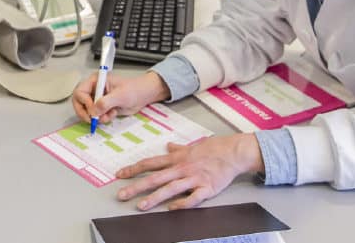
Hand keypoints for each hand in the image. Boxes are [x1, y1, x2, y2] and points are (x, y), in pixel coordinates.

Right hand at [72, 71, 169, 124]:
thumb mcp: (120, 95)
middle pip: (79, 103)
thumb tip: (93, 111)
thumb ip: (105, 102)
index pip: (80, 92)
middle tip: (92, 120)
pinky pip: (97, 116)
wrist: (144, 95)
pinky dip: (103, 119)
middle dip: (85, 113)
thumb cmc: (134, 89)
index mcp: (96, 81)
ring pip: (87, 111)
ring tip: (109, 115)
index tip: (93, 110)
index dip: (85, 103)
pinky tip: (113, 114)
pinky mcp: (103, 108)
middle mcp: (95, 90)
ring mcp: (98, 99)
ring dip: (97, 117)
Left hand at [115, 133, 262, 210]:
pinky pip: (193, 198)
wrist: (234, 152)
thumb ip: (178, 149)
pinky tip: (172, 209)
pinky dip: (182, 203)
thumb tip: (168, 146)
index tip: (119, 174)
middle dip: (136, 186)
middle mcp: (182, 168)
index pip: (150, 163)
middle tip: (121, 194)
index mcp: (177, 159)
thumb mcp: (193, 146)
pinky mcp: (207, 188)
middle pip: (155, 178)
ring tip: (141, 206)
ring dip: (154, 197)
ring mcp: (194, 178)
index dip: (134, 169)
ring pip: (170, 188)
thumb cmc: (214, 148)